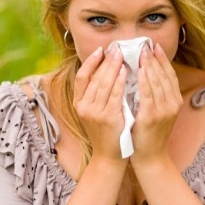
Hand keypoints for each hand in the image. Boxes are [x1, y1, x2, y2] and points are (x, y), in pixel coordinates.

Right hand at [73, 45, 127, 164]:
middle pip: (94, 77)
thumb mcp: (96, 111)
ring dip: (113, 67)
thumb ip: (98, 94)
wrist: (109, 156)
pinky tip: (126, 72)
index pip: (81, 77)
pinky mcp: (107, 118)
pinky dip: (120, 82)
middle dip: (106, 61)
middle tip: (116, 48)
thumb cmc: (106, 132)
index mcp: (79, 103)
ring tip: (121, 55)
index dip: (90, 62)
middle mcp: (83, 107)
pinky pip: (114, 95)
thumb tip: (107, 69)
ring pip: (103, 84)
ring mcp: (94, 113)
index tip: (100, 50)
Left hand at [130, 43, 182, 165]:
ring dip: (148, 65)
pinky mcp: (152, 117)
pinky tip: (139, 70)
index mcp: (175, 101)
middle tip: (145, 45)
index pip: (170, 75)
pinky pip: (148, 94)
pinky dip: (144, 81)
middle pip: (164, 75)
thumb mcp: (158, 111)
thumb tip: (147, 73)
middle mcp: (173, 104)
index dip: (163, 60)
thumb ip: (156, 95)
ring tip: (141, 52)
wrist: (149, 156)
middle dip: (154, 59)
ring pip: (157, 82)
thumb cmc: (149, 133)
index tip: (155, 46)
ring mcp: (164, 110)